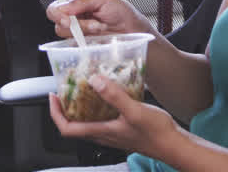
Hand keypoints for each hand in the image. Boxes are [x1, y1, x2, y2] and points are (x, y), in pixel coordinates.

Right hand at [47, 0, 153, 39]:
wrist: (134, 31)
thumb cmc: (121, 12)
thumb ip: (82, 1)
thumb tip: (63, 7)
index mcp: (76, 4)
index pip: (55, 8)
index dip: (58, 14)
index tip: (68, 19)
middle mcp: (75, 19)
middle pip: (57, 23)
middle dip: (74, 24)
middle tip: (92, 24)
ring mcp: (79, 34)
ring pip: (65, 35)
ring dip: (82, 32)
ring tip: (99, 28)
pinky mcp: (84, 47)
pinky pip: (73, 47)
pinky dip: (84, 43)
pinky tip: (97, 39)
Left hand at [49, 75, 179, 158]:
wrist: (174, 146)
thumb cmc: (157, 133)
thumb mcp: (134, 111)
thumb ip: (114, 96)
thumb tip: (94, 81)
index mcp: (101, 132)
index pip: (67, 128)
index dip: (55, 113)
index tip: (53, 96)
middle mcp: (104, 135)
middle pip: (75, 125)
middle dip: (66, 107)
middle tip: (67, 89)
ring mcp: (113, 134)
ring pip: (89, 122)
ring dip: (82, 107)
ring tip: (84, 88)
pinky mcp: (123, 130)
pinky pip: (103, 119)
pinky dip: (99, 106)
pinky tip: (109, 94)